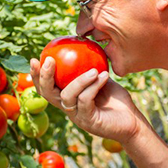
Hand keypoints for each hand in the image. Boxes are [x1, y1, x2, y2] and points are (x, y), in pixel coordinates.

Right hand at [29, 57, 147, 143]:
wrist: (132, 122)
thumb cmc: (116, 100)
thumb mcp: (101, 79)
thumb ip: (89, 68)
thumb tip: (83, 45)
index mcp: (67, 98)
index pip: (46, 87)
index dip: (36, 75)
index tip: (35, 58)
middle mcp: (68, 108)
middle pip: (47, 93)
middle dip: (44, 76)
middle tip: (49, 60)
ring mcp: (77, 116)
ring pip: (67, 96)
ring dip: (79, 80)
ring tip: (94, 70)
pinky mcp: (88, 121)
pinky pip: (85, 100)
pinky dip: (93, 86)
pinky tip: (103, 76)